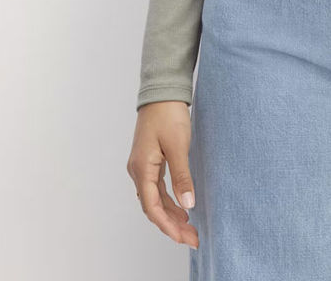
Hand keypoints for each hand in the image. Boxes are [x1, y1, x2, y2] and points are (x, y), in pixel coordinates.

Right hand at [127, 101, 198, 249]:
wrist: (162, 92)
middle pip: (153, 207)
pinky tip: (181, 207)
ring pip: (155, 199)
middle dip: (171, 225)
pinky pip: (156, 188)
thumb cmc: (168, 115)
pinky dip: (168, 201)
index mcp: (142, 169)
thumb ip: (182, 176)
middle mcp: (138, 171)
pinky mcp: (150, 160)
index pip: (152, 207)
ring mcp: (143, 166)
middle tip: (192, 238)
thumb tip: (188, 205)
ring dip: (171, 214)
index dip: (168, 226)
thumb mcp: (178, 146)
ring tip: (189, 228)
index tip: (184, 237)